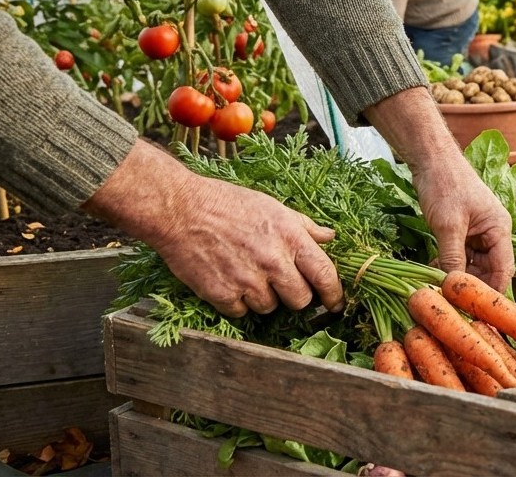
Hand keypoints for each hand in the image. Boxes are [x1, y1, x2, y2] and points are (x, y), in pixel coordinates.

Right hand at [83, 140, 343, 317]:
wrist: (179, 209)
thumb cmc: (226, 203)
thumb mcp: (272, 206)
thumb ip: (304, 226)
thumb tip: (329, 237)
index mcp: (290, 237)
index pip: (325, 275)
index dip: (334, 294)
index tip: (336, 303)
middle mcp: (273, 261)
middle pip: (301, 300)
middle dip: (295, 296)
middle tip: (282, 283)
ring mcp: (247, 280)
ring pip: (270, 308)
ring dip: (264, 298)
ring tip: (248, 274)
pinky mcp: (221, 294)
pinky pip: (241, 312)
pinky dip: (237, 303)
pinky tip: (229, 281)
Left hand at [412, 151, 514, 291]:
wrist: (431, 160)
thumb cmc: (445, 184)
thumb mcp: (448, 224)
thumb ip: (453, 257)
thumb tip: (453, 287)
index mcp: (499, 229)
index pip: (504, 269)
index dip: (492, 290)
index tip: (478, 310)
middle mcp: (493, 233)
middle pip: (490, 270)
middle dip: (472, 285)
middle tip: (453, 301)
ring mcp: (478, 233)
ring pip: (474, 266)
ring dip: (458, 276)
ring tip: (439, 286)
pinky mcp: (463, 233)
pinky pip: (461, 257)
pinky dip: (449, 265)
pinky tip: (434, 271)